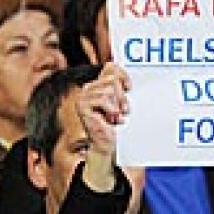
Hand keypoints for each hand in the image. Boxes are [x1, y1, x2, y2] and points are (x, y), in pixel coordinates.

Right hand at [76, 63, 130, 191]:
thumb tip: (129, 78)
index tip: (130, 88)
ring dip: (117, 105)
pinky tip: (111, 119)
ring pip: (109, 89)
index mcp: (98, 85)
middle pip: (112, 78)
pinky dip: (111, 110)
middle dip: (122, 96)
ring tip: (116, 117)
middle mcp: (88, 88)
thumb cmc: (116, 125)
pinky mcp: (82, 106)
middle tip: (123, 110)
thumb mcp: (122, 104)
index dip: (122, 75)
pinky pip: (103, 98)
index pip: (110, 67)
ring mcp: (83, 97)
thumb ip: (122, 90)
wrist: (107, 145)